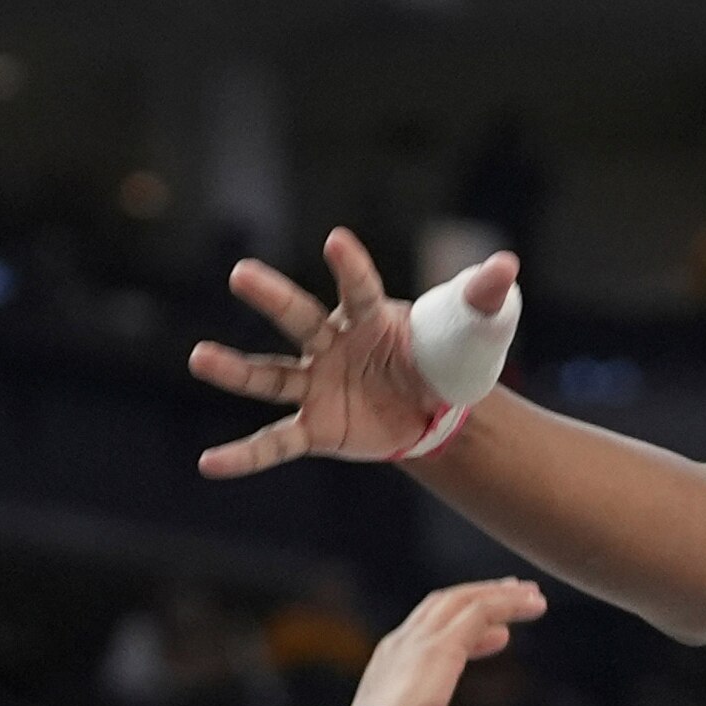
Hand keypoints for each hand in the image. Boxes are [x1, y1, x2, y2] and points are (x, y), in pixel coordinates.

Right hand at [190, 233, 518, 476]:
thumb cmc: (446, 356)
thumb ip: (484, 297)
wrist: (434, 408)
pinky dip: (243, 456)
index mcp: (372, 317)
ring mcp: (317, 385)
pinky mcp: (315, 427)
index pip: (360, 289)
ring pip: (270, 376)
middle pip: (299, 318)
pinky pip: (275, 442)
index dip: (352, 267)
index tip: (337, 241)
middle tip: (240, 272)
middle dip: (272, 296)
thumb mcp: (473, 328)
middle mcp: (333, 344)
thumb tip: (506, 266)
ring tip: (199, 356)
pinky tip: (210, 464)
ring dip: (234, 369)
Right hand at [349, 577, 544, 705]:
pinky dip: (508, 604)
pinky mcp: (439, 648)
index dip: (468, 628)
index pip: (431, 633)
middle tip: (519, 593)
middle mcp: (402, 647)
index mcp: (392, 668)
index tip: (501, 633)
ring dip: (501, 595)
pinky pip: (480, 612)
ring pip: (464, 602)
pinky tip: (535, 605)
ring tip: (533, 594)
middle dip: (483, 597)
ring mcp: (418, 644)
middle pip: (446, 605)